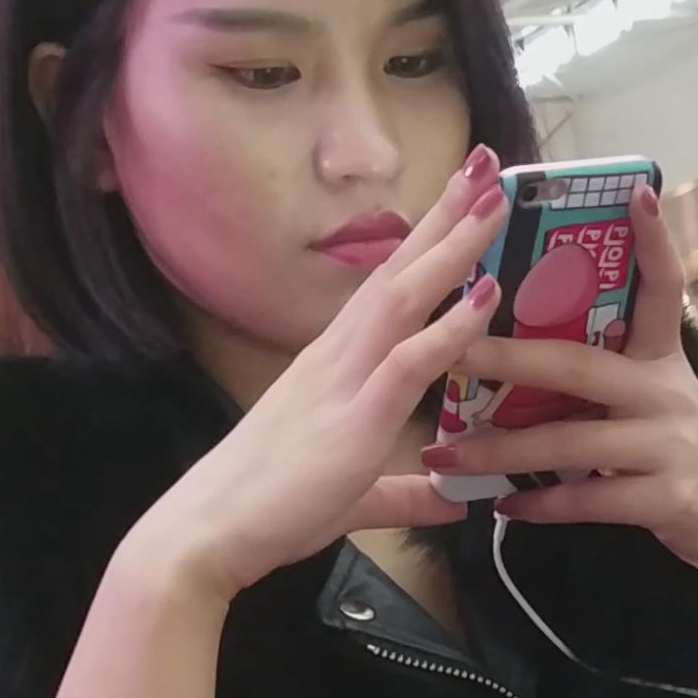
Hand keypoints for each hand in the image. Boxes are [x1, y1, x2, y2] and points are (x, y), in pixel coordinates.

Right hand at [132, 150, 511, 603]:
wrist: (205, 535)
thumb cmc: (268, 511)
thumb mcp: (352, 499)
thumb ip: (402, 494)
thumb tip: (445, 498)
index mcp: (334, 367)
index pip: (388, 290)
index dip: (427, 243)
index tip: (464, 199)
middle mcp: (336, 358)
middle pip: (398, 272)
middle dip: (445, 217)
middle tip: (487, 163)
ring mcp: (343, 381)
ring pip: (404, 297)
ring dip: (452, 248)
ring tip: (493, 199)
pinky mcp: (352, 419)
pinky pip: (407, 361)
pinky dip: (448, 327)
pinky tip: (484, 297)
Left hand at [422, 185, 697, 600]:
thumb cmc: (685, 457)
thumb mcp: (661, 401)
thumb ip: (609, 374)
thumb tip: (528, 350)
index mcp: (663, 359)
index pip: (662, 289)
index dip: (654, 241)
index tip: (635, 192)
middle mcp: (667, 393)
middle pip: (577, 365)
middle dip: (505, 359)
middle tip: (450, 351)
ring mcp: (670, 445)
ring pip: (568, 440)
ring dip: (500, 452)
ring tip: (445, 454)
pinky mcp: (668, 498)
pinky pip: (589, 498)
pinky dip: (540, 506)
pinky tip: (502, 507)